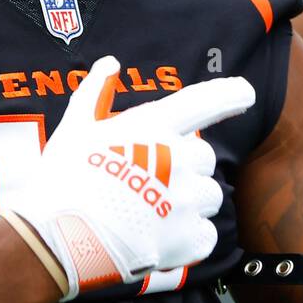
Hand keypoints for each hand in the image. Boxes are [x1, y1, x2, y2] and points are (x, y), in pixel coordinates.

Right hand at [3, 55, 254, 300]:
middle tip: (150, 183)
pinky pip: (205, 235)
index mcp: (154, 128)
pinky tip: (158, 239)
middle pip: (205, 159)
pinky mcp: (188, 239)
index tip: (245, 93)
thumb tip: (111, 63)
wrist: (57, 239)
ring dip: (189, 204)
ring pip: (209, 197)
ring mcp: (186, 201)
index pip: (204, 102)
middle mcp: (178, 159)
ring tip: (152, 215)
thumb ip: (95, 92)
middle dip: (185, 169)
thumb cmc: (62, 179)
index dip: (229, 95)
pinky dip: (187, 238)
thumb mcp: (74, 128)